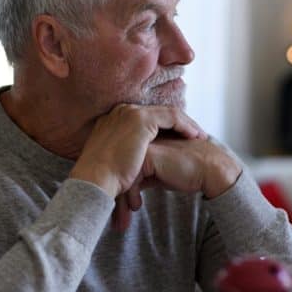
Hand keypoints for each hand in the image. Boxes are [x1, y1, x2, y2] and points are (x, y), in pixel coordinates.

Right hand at [70, 104, 204, 198]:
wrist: (94, 180)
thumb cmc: (103, 179)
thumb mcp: (115, 161)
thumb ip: (127, 155)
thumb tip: (137, 166)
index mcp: (113, 120)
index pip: (146, 118)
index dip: (164, 127)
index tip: (178, 138)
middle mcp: (121, 112)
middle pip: (158, 113)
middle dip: (177, 123)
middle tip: (193, 134)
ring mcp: (130, 113)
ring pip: (167, 113)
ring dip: (185, 124)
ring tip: (198, 135)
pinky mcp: (140, 120)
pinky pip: (171, 117)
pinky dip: (184, 125)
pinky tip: (194, 136)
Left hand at [109, 138, 241, 231]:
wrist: (210, 169)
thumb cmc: (188, 173)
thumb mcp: (161, 175)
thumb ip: (144, 176)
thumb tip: (126, 190)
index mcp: (141, 143)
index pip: (121, 168)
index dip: (120, 190)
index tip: (120, 211)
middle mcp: (140, 141)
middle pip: (119, 171)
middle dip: (118, 198)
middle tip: (119, 220)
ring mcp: (144, 146)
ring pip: (122, 175)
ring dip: (122, 200)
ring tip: (124, 220)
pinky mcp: (149, 155)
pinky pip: (131, 178)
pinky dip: (131, 195)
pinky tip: (137, 207)